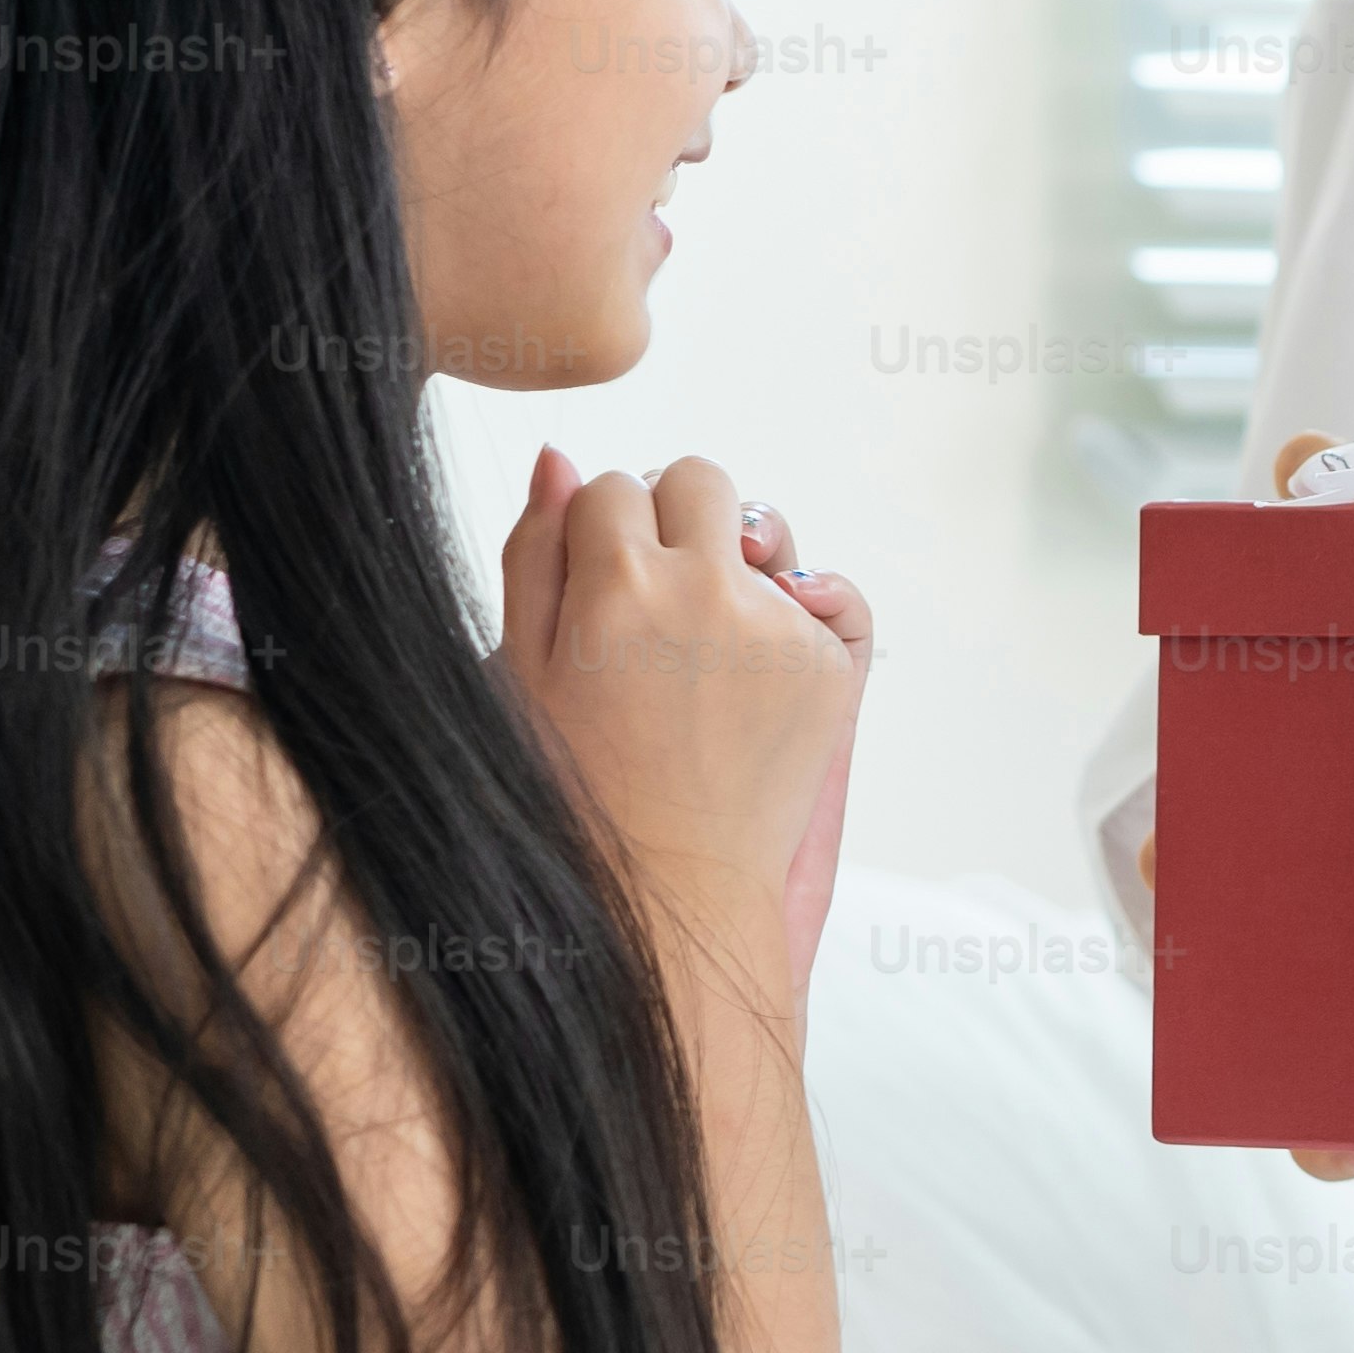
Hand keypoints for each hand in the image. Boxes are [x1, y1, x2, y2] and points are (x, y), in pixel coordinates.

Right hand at [495, 447, 865, 960]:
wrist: (669, 896)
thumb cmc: (574, 792)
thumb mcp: (519, 675)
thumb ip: (534, 555)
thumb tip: (561, 456)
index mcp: (617, 581)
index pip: (612, 487)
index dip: (600, 538)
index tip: (597, 595)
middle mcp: (706, 587)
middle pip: (699, 482)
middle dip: (674, 523)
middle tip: (654, 603)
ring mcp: (778, 625)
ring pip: (765, 537)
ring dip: (736, 567)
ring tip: (703, 650)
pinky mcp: (833, 666)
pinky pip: (826, 596)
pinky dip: (796, 619)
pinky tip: (753, 674)